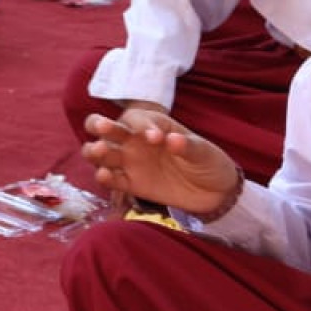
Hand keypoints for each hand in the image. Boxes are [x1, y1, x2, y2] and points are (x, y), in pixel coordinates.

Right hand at [82, 109, 239, 212]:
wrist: (216, 193)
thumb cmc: (209, 162)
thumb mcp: (204, 151)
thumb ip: (188, 146)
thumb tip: (172, 140)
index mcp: (151, 125)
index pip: (134, 118)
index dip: (141, 125)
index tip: (157, 138)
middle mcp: (134, 141)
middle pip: (102, 127)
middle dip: (98, 124)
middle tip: (105, 128)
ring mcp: (129, 162)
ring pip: (99, 153)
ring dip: (94, 150)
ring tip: (101, 151)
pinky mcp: (130, 184)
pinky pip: (110, 179)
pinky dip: (103, 177)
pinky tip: (105, 176)